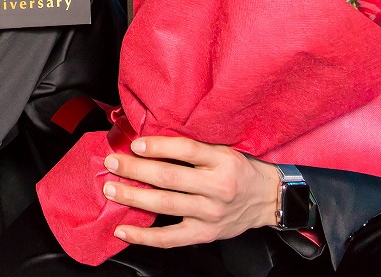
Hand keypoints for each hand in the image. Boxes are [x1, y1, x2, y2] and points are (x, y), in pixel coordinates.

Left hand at [101, 136, 279, 247]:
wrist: (267, 199)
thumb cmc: (239, 170)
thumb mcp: (223, 150)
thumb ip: (193, 148)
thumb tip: (150, 143)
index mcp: (222, 161)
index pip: (186, 150)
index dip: (158, 147)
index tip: (134, 144)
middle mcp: (217, 187)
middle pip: (170, 178)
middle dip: (136, 170)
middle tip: (112, 164)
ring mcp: (210, 213)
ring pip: (166, 205)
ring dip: (134, 196)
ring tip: (112, 189)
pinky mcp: (205, 234)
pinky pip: (169, 238)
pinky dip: (143, 236)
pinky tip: (123, 230)